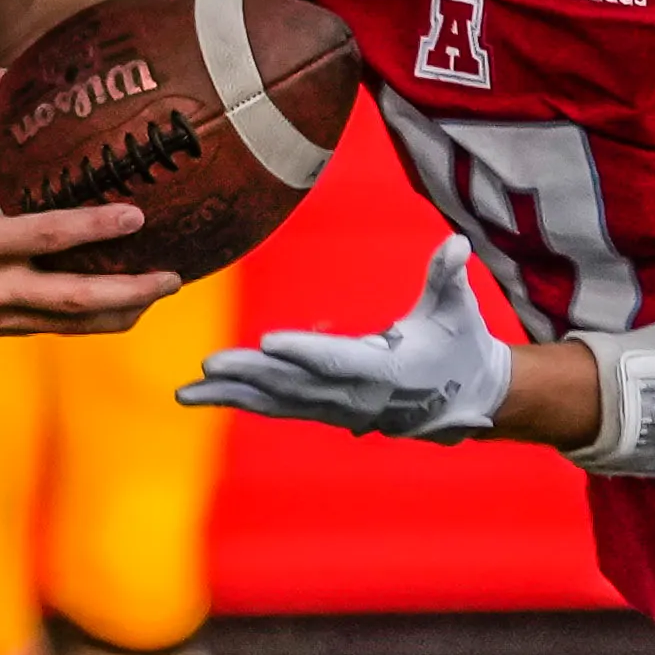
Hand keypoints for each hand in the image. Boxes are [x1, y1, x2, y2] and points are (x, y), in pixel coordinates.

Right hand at [0, 69, 179, 335]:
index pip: (49, 237)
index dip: (95, 227)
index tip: (138, 217)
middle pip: (74, 297)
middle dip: (128, 290)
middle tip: (171, 278)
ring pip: (68, 323)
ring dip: (116, 312)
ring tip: (155, 296)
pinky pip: (49, 328)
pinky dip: (83, 321)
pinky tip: (112, 310)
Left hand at [179, 235, 512, 438]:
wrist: (466, 398)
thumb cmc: (460, 345)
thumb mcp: (457, 309)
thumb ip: (449, 276)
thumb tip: (457, 244)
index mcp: (385, 370)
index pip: (337, 361)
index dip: (303, 351)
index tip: (267, 342)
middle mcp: (355, 396)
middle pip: (294, 384)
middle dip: (249, 374)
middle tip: (208, 364)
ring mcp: (338, 408)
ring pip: (277, 402)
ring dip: (232, 395)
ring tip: (187, 390)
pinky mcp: (325, 410)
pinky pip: (277, 408)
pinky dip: (241, 401)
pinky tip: (206, 395)